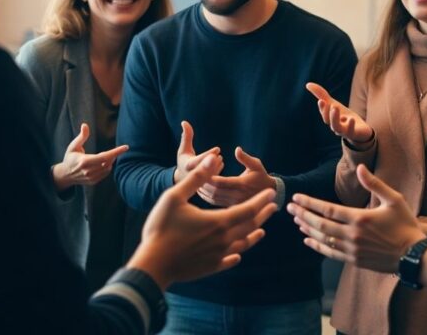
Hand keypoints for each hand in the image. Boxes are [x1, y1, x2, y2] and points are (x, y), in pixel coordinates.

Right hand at [51, 123, 128, 190]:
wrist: (65, 175)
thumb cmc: (70, 158)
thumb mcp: (73, 146)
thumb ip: (81, 136)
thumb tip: (85, 125)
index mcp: (84, 161)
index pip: (105, 156)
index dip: (116, 151)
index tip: (126, 147)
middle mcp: (88, 171)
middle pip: (108, 162)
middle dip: (114, 155)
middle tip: (116, 150)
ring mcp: (91, 177)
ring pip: (108, 168)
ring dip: (111, 161)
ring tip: (108, 155)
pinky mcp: (93, 182)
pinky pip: (105, 174)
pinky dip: (107, 167)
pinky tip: (104, 162)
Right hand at [128, 154, 278, 288]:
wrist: (153, 265)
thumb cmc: (161, 227)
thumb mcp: (175, 196)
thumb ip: (197, 178)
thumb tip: (213, 159)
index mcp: (219, 221)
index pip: (248, 209)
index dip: (261, 201)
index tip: (271, 193)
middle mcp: (224, 240)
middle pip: (250, 226)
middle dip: (262, 215)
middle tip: (273, 208)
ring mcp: (218, 256)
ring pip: (242, 244)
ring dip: (254, 236)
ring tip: (261, 230)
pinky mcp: (210, 268)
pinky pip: (229, 260)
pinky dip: (237, 255)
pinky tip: (238, 255)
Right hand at [173, 120, 222, 183]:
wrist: (182, 178)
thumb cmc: (183, 160)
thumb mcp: (183, 149)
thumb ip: (186, 136)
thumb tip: (184, 122)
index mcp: (188, 165)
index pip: (199, 160)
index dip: (209, 154)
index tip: (218, 149)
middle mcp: (193, 175)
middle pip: (205, 170)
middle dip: (213, 163)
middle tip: (219, 157)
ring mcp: (198, 182)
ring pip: (210, 176)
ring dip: (216, 167)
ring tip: (220, 159)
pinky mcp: (204, 187)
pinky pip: (212, 180)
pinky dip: (216, 172)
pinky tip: (220, 164)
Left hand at [198, 147, 275, 206]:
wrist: (270, 195)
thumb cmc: (261, 176)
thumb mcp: (256, 165)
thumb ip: (246, 158)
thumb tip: (237, 149)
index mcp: (242, 184)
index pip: (221, 181)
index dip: (208, 176)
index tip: (199, 169)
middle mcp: (237, 196)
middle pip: (214, 191)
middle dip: (202, 183)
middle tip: (192, 176)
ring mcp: (233, 203)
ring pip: (213, 199)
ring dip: (202, 191)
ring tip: (194, 182)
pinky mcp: (231, 208)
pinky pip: (215, 203)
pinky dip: (206, 197)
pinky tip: (200, 190)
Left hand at [287, 164, 424, 272]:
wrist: (414, 255)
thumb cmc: (405, 224)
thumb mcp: (393, 199)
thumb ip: (374, 184)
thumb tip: (360, 167)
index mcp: (360, 218)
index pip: (327, 209)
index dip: (309, 203)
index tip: (296, 197)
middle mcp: (353, 235)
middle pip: (320, 224)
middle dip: (302, 215)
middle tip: (289, 208)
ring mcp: (352, 249)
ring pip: (323, 239)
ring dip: (307, 229)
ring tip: (296, 221)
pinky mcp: (354, 260)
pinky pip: (330, 253)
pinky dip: (317, 246)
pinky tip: (308, 240)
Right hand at [305, 82, 373, 144]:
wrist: (358, 130)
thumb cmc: (343, 116)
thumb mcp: (333, 104)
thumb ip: (321, 95)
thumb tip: (307, 84)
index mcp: (329, 118)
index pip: (324, 113)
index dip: (322, 108)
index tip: (321, 101)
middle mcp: (334, 126)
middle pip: (329, 121)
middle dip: (327, 113)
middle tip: (330, 105)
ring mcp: (343, 131)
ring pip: (337, 127)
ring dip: (335, 118)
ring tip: (335, 108)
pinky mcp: (353, 134)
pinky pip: (350, 132)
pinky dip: (350, 126)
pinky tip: (351, 119)